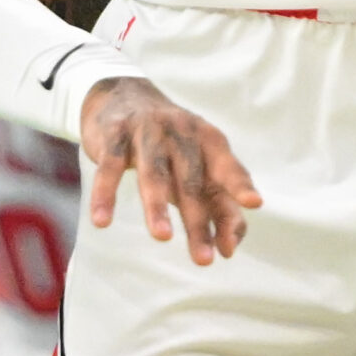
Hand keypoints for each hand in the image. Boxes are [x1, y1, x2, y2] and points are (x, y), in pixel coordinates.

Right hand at [80, 77, 261, 264]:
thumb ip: (219, 204)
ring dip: (157, 206)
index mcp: (208, 140)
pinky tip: (101, 221)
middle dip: (198, 220)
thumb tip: (229, 250)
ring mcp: (147, 131)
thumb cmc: (171, 145)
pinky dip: (105, 194)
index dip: (239, 184)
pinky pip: (110, 167)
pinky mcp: (114, 134)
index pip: (227, 166)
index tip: (253, 204)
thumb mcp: (198, 166)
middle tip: (204, 260)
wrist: (123, 95)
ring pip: (153, 172)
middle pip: (191, 181)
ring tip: (162, 237)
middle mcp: (181, 132)